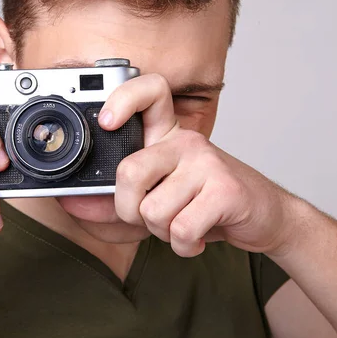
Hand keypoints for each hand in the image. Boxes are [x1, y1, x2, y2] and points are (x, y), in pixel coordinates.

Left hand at [98, 74, 295, 256]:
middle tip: (148, 217)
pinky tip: (197, 236)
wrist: (266, 217)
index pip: (150, 91)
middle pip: (130, 172)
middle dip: (129, 211)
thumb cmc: (208, 204)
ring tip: (183, 224)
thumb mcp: (158, 199)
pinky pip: (181, 229)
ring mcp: (208, 162)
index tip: (107, 121)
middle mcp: (187, 142)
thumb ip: (114, 202)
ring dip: (162, 233)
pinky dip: (184, 245)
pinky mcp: (226, 189)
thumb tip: (70, 203)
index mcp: (169, 137)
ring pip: (154, 211)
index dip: (123, 98)